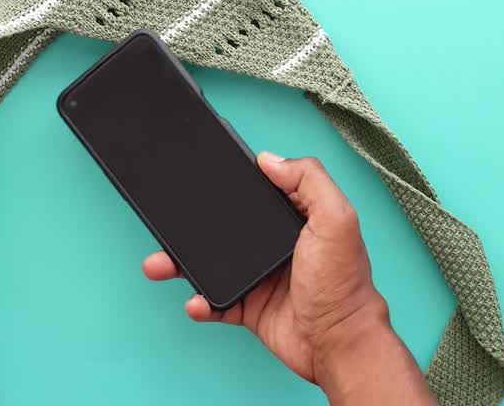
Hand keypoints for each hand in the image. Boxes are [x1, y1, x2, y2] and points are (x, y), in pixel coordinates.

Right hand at [142, 154, 435, 403]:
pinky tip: (195, 301)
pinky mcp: (250, 308)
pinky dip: (200, 302)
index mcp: (296, 220)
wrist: (337, 344)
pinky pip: (215, 302)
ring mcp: (260, 278)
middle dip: (192, 226)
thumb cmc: (343, 285)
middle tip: (168, 222)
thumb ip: (309, 180)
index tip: (203, 176)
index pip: (260, 193)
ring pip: (211, 264)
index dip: (235, 185)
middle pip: (225, 228)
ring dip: (182, 264)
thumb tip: (271, 159)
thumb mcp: (336, 219)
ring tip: (160, 264)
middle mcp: (276, 246)